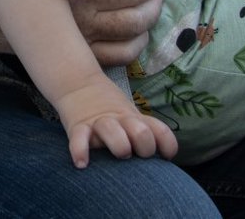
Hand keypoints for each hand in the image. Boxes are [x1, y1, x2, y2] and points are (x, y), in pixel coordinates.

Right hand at [56, 75, 178, 166]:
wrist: (77, 81)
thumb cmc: (108, 108)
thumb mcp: (129, 115)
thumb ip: (145, 131)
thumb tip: (165, 155)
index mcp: (135, 118)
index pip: (159, 131)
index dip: (167, 145)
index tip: (166, 156)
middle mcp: (120, 120)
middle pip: (140, 132)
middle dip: (144, 147)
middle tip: (135, 154)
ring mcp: (98, 122)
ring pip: (112, 131)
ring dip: (120, 145)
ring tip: (120, 154)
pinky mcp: (77, 125)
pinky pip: (78, 138)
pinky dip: (79, 150)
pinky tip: (82, 163)